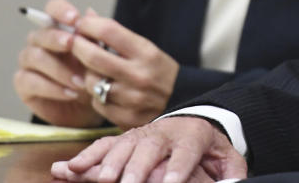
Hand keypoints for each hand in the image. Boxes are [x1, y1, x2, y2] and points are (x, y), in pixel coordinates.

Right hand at [14, 0, 102, 127]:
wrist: (89, 105)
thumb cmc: (94, 74)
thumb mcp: (100, 55)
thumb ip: (94, 35)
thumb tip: (90, 12)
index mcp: (60, 28)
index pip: (53, 8)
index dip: (60, 10)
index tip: (74, 19)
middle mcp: (40, 42)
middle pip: (41, 33)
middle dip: (57, 38)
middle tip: (71, 44)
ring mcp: (29, 62)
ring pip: (35, 56)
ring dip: (59, 69)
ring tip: (81, 81)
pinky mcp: (24, 84)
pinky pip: (31, 81)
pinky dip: (53, 88)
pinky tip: (71, 93)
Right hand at [51, 117, 246, 182]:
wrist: (193, 121)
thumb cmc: (208, 147)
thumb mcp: (226, 157)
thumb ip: (232, 172)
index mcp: (193, 136)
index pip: (186, 151)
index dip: (178, 167)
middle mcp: (164, 133)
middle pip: (150, 148)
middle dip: (138, 167)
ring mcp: (141, 135)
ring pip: (123, 146)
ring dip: (108, 163)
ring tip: (99, 180)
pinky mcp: (123, 140)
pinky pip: (102, 146)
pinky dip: (85, 158)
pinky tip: (67, 170)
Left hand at [71, 9, 180, 129]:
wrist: (183, 101)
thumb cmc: (159, 71)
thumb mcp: (146, 49)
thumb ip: (116, 35)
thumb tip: (88, 15)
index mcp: (147, 53)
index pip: (109, 31)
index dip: (89, 24)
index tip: (82, 23)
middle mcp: (139, 75)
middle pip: (93, 57)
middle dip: (77, 47)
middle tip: (73, 43)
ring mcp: (132, 98)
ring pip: (91, 83)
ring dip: (87, 75)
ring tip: (93, 71)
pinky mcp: (125, 118)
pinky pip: (97, 103)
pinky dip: (96, 96)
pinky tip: (106, 92)